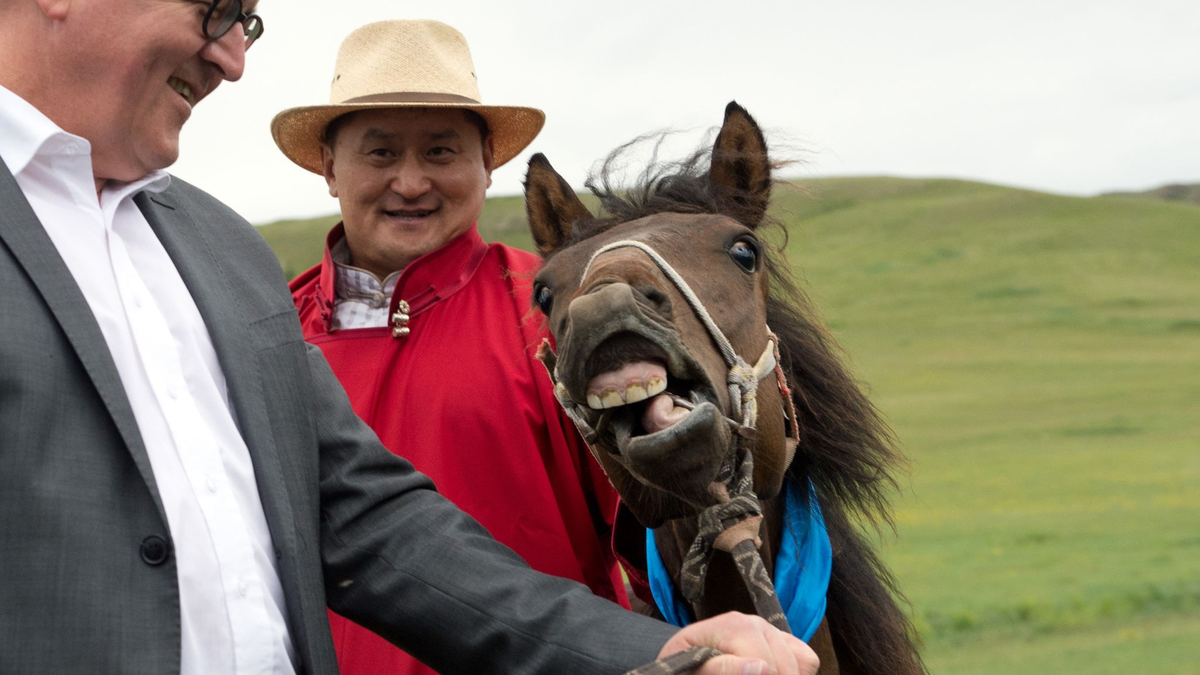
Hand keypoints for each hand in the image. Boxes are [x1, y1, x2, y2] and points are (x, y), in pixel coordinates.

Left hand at [657, 612, 818, 674]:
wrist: (683, 662)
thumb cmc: (685, 667)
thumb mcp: (691, 668)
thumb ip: (720, 668)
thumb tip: (761, 668)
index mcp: (734, 625)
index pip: (765, 666)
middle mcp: (756, 622)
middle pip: (784, 667)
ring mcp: (771, 630)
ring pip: (800, 664)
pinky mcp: (783, 641)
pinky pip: (807, 660)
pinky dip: (796, 673)